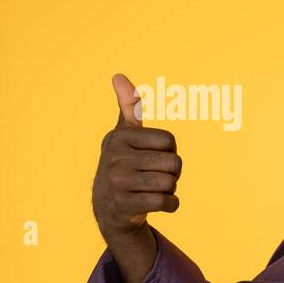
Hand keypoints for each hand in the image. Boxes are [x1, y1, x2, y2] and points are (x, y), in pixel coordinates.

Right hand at [92, 74, 182, 237]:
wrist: (109, 207)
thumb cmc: (124, 164)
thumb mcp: (124, 134)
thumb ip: (128, 107)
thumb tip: (118, 75)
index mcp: (120, 137)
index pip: (169, 141)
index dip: (170, 151)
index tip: (154, 157)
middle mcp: (115, 156)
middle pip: (174, 163)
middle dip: (173, 173)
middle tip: (156, 177)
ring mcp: (118, 181)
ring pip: (170, 183)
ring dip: (171, 189)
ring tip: (153, 190)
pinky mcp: (125, 204)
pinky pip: (166, 202)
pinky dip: (171, 205)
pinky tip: (161, 204)